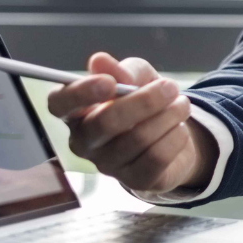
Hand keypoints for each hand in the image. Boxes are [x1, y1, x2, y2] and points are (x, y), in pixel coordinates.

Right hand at [45, 52, 216, 195]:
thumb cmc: (143, 100)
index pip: (59, 104)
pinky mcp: (133, 180)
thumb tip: (99, 61)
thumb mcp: (136, 76)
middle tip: (170, 87)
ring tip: (182, 104)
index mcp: (76, 111)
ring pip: (138, 139)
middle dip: (144, 101)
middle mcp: (84, 141)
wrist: (170, 134)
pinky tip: (180, 128)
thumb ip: (121, 70)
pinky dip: (175, 137)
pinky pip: (156, 158)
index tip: (108, 82)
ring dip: (169, 116)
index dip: (79, 93)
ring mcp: (106, 165)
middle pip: (105, 123)